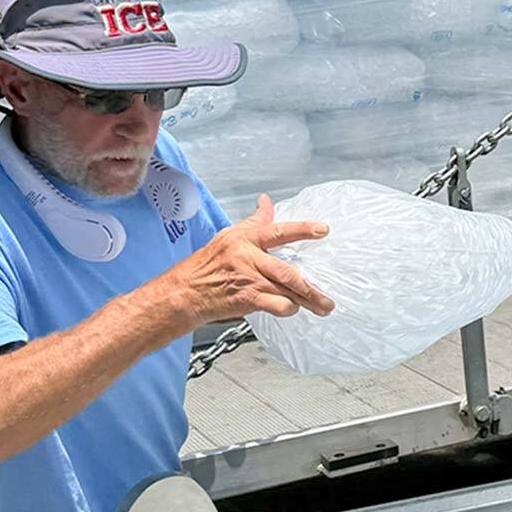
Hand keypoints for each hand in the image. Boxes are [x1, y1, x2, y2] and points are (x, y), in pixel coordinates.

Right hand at [159, 194, 334, 325]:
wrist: (183, 292)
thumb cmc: (206, 265)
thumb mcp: (228, 236)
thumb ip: (254, 222)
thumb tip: (266, 201)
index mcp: (245, 240)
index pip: (278, 230)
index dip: (303, 229)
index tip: (323, 229)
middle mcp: (247, 258)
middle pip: (287, 270)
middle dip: (310, 286)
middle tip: (327, 295)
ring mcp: (247, 279)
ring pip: (285, 290)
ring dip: (307, 301)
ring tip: (323, 307)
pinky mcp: (245, 298)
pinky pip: (275, 305)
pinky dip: (287, 309)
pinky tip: (292, 310)